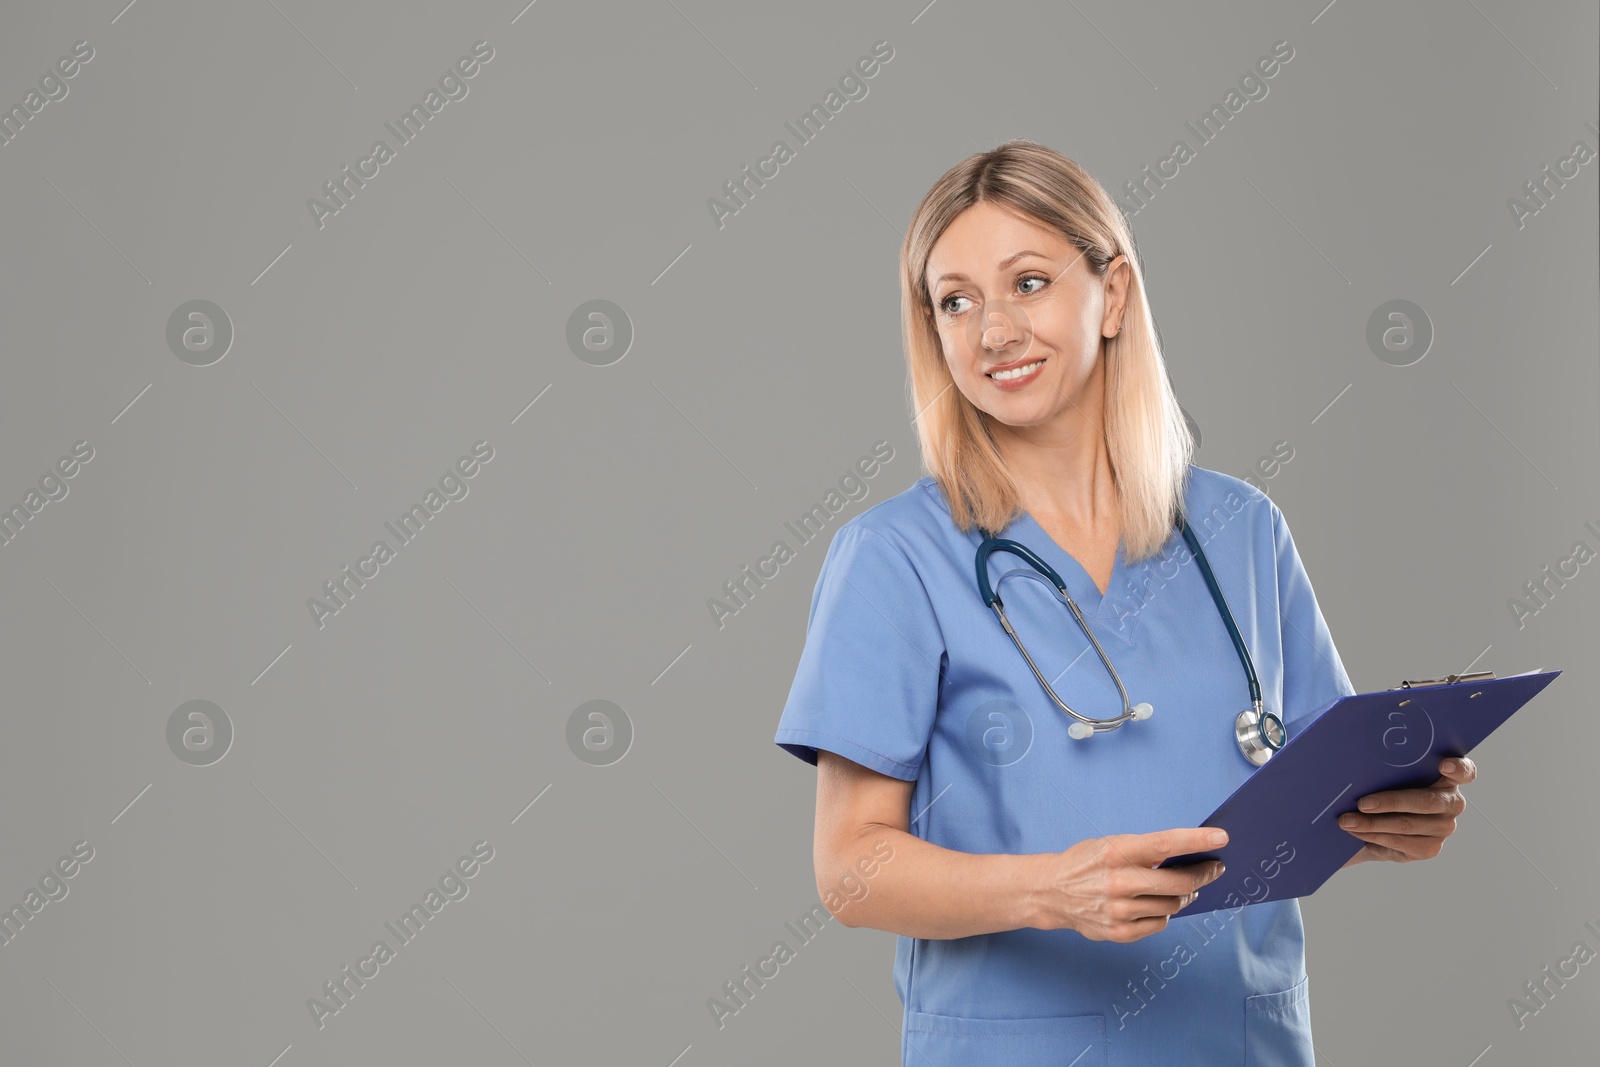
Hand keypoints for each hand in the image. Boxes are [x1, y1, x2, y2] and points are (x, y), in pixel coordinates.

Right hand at [1034, 828, 1227, 941]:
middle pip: (1177, 882)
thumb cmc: (1087, 863)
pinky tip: (1156, 905)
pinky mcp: (1118, 933)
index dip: (1196, 841)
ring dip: (1184, 895)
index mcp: (1116, 852)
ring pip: (1172, 906)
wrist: (1051, 891)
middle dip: (1202, 875)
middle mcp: (1117, 882)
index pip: (1164, 844)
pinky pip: (1159, 924)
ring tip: (1184, 888)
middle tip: (1214, 869)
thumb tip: (1190, 858)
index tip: (1221, 838)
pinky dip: (1164, 914)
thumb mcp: (1110, 845)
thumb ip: (1145, 851)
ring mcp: (1118, 911)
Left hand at [1338, 756, 1474, 865]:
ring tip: (1346, 820)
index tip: (1443, 766)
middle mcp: (1452, 803)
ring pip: (1406, 824)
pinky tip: (1356, 832)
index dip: (1458, 769)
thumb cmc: (1386, 787)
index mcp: (1448, 778)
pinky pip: (1400, 843)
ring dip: (1372, 823)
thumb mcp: (1390, 774)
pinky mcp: (1431, 848)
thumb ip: (1390, 768)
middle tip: (1361, 803)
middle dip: (1390, 802)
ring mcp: (1444, 827)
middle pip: (1426, 802)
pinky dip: (1374, 836)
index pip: (1465, 772)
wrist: (1379, 822)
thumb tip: (1360, 762)